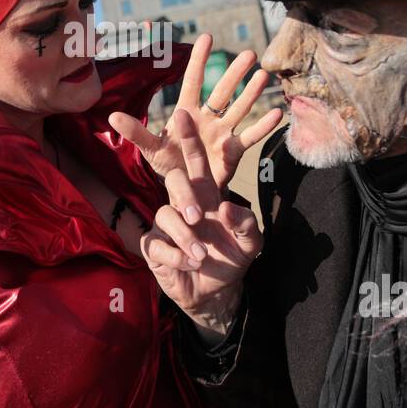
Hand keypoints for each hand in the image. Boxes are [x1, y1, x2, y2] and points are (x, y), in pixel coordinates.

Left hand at [108, 33, 282, 191]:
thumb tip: (111, 115)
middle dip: (234, 73)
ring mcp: (222, 133)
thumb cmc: (169, 166)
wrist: (187, 192)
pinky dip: (263, 126)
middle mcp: (207, 118)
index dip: (199, 60)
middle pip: (222, 91)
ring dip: (251, 93)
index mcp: (186, 113)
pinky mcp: (233, 152)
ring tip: (264, 75)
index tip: (207, 37)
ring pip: (238, 109)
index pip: (192, 81)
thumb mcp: (150, 150)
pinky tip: (277, 113)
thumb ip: (135, 132)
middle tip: (249, 54)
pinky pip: (250, 137)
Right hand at [139, 109, 264, 342]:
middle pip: (175, 181)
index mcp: (207, 196)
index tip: (182, 114)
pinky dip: (176, 256)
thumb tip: (225, 207)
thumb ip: (247, 223)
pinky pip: (158, 244)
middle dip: (184, 194)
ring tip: (201, 256)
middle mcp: (184, 205)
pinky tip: (190, 265)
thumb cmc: (233, 258)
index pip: (196, 161)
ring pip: (165, 214)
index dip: (189, 139)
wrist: (217, 292)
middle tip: (197, 216)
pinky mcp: (155, 247)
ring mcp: (167, 225)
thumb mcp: (251, 243)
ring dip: (185, 236)